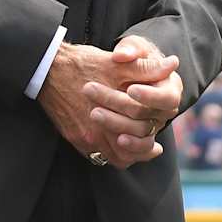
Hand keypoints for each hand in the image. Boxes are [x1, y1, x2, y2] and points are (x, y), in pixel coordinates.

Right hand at [36, 38, 177, 168]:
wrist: (48, 68)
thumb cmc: (84, 64)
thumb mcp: (118, 64)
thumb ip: (147, 69)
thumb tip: (173, 65)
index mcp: (114, 112)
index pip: (142, 133)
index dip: (154, 132)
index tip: (159, 136)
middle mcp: (98, 130)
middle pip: (130, 151)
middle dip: (143, 147)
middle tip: (153, 146)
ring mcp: (85, 137)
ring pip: (114, 158)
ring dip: (127, 153)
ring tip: (137, 147)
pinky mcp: (73, 138)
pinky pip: (96, 156)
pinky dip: (109, 153)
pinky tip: (116, 144)